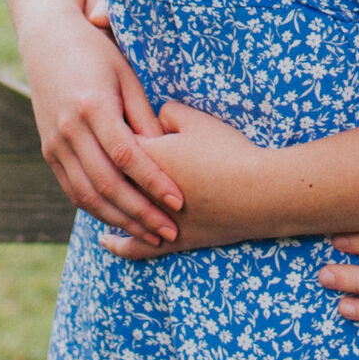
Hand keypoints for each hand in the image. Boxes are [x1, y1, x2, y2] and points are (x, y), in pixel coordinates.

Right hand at [22, 6, 181, 246]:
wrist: (48, 42)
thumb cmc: (97, 54)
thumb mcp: (126, 76)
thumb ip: (144, 116)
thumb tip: (168, 153)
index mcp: (92, 108)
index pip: (127, 156)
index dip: (154, 182)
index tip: (180, 201)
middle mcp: (68, 130)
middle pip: (107, 185)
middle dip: (141, 213)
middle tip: (171, 232)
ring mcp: (54, 144)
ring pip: (87, 196)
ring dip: (120, 220)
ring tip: (151, 235)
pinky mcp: (48, 152)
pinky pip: (73, 191)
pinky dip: (98, 210)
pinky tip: (122, 220)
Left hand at [100, 101, 270, 257]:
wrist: (258, 191)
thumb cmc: (227, 151)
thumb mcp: (196, 120)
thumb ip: (167, 112)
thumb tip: (154, 118)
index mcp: (141, 156)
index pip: (110, 141)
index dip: (111, 131)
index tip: (111, 123)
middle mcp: (139, 191)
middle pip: (108, 178)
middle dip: (103, 166)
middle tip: (101, 152)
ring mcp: (153, 220)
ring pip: (117, 213)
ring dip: (107, 204)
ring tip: (100, 194)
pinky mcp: (171, 241)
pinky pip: (135, 247)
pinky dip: (118, 244)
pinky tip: (106, 241)